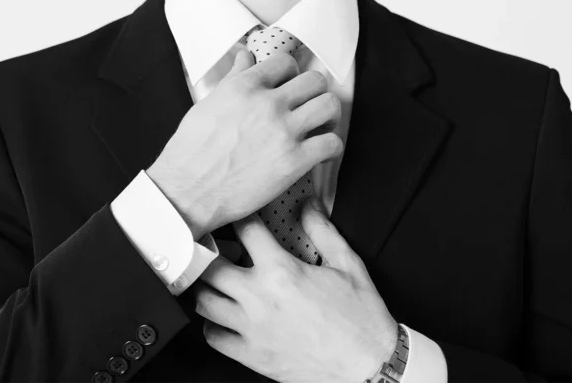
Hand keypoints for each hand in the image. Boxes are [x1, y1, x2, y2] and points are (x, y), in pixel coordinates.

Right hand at [147, 49, 343, 239]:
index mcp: (245, 87)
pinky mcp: (294, 161)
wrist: (187, 190)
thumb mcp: (209, 103)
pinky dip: (331, 148)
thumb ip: (233, 78)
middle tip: (308, 107)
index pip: (285, 63)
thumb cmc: (192, 150)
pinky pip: (332, 143)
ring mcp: (283, 132)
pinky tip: (320, 154)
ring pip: (330, 106)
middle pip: (314, 81)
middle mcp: (268, 104)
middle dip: (313, 93)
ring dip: (328, 116)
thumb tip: (246, 56)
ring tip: (320, 127)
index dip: (291, 74)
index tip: (289, 87)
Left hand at [194, 198, 397, 382]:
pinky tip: (223, 315)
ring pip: (203, 301)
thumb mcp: (347, 264)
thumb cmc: (361, 319)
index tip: (241, 215)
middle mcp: (259, 298)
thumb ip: (322, 230)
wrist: (368, 367)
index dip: (242, 216)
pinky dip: (211, 323)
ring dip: (206, 287)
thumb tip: (308, 205)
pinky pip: (212, 336)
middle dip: (211, 251)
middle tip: (217, 246)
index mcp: (281, 272)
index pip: (246, 230)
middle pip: (211, 266)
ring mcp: (251, 329)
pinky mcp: (251, 355)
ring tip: (216, 280)